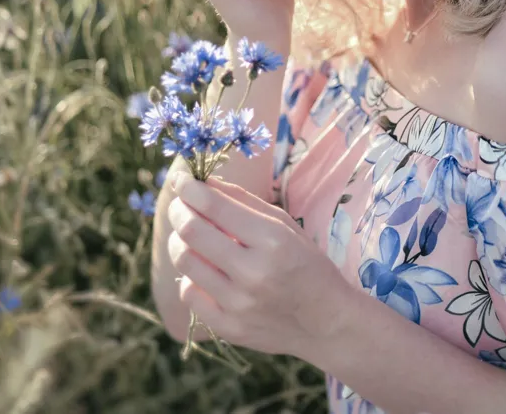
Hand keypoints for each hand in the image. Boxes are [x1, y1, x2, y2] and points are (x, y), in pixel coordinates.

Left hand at [165, 173, 351, 359]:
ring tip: (189, 236)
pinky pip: (188, 293)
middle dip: (178, 210)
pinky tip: (204, 271)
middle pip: (191, 232)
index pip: (215, 206)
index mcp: (273, 240)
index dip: (189, 188)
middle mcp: (254, 272)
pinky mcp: (228, 327)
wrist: (327, 322)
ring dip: (179, 241)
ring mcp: (238, 304)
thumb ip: (244, 202)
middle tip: (179, 205)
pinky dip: (190, 276)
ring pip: (184, 261)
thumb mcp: (286, 226)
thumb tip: (203, 183)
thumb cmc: (307, 264)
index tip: (181, 179)